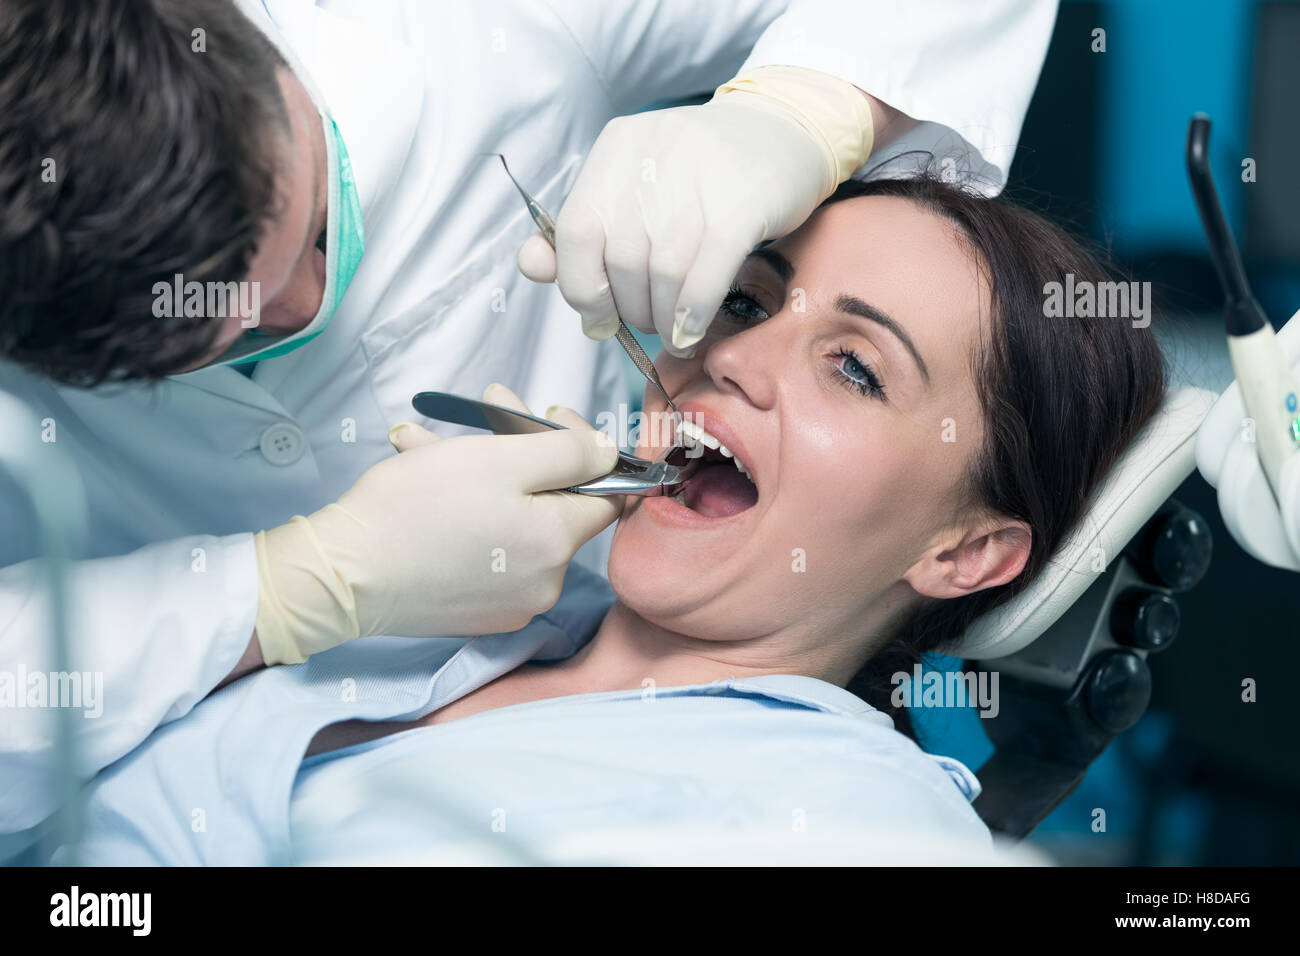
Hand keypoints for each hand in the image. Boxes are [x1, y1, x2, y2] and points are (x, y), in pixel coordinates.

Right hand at [253, 384, 622, 663]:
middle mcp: (545, 583)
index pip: (606, 491)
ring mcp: (508, 602)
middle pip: (553, 502)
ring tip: (431, 442)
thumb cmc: (417, 508)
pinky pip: (486, 548)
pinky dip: (466, 510)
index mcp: (558, 544)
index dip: (583, 447)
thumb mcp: (501, 460)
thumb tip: (610, 454)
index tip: (547, 416)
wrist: (343, 573)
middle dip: (521, 448)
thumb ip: (570, 453)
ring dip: (483, 472)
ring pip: (513, 519)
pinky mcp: (473, 610)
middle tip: (488, 407)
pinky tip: (426, 477)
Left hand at [517, 68, 874, 355]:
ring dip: (663, 317)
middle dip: (630, 309)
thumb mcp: (635, 191)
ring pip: (661, 272)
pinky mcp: (743, 202)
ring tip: (672, 331)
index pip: (574, 233)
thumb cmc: (702, 178)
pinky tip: (691, 330)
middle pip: (621, 260)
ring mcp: (698, 176)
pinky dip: (692, 313)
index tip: (598, 320)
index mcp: (616, 151)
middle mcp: (651, 156)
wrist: (786, 132)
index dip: (580, 288)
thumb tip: (530, 266)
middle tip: (647, 323)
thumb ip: (581, 231)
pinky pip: (704, 274)